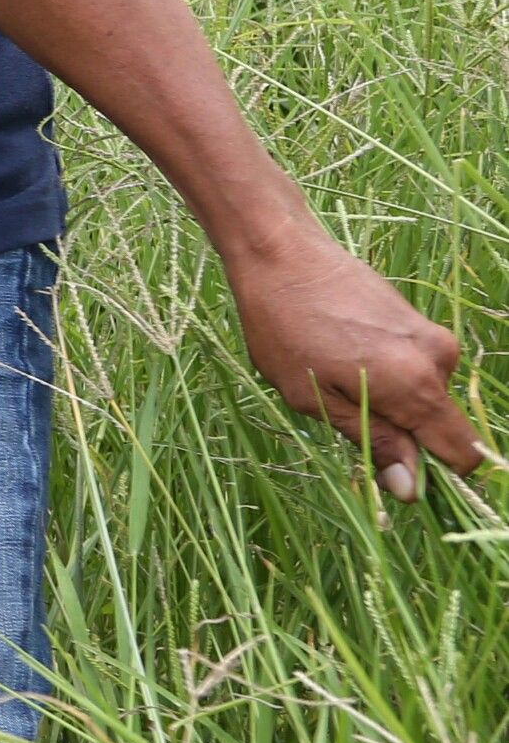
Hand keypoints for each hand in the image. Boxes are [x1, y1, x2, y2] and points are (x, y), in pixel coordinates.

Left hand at [226, 225, 488, 497]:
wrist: (282, 254)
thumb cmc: (285, 329)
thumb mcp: (315, 400)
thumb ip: (373, 442)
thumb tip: (410, 488)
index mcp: (418, 385)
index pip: (461, 451)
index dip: (437, 474)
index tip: (398, 477)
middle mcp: (440, 359)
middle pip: (439, 425)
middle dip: (401, 434)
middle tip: (340, 411)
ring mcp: (433, 336)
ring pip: (423, 396)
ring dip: (388, 402)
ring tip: (334, 375)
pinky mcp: (421, 322)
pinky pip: (414, 369)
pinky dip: (387, 376)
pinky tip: (342, 355)